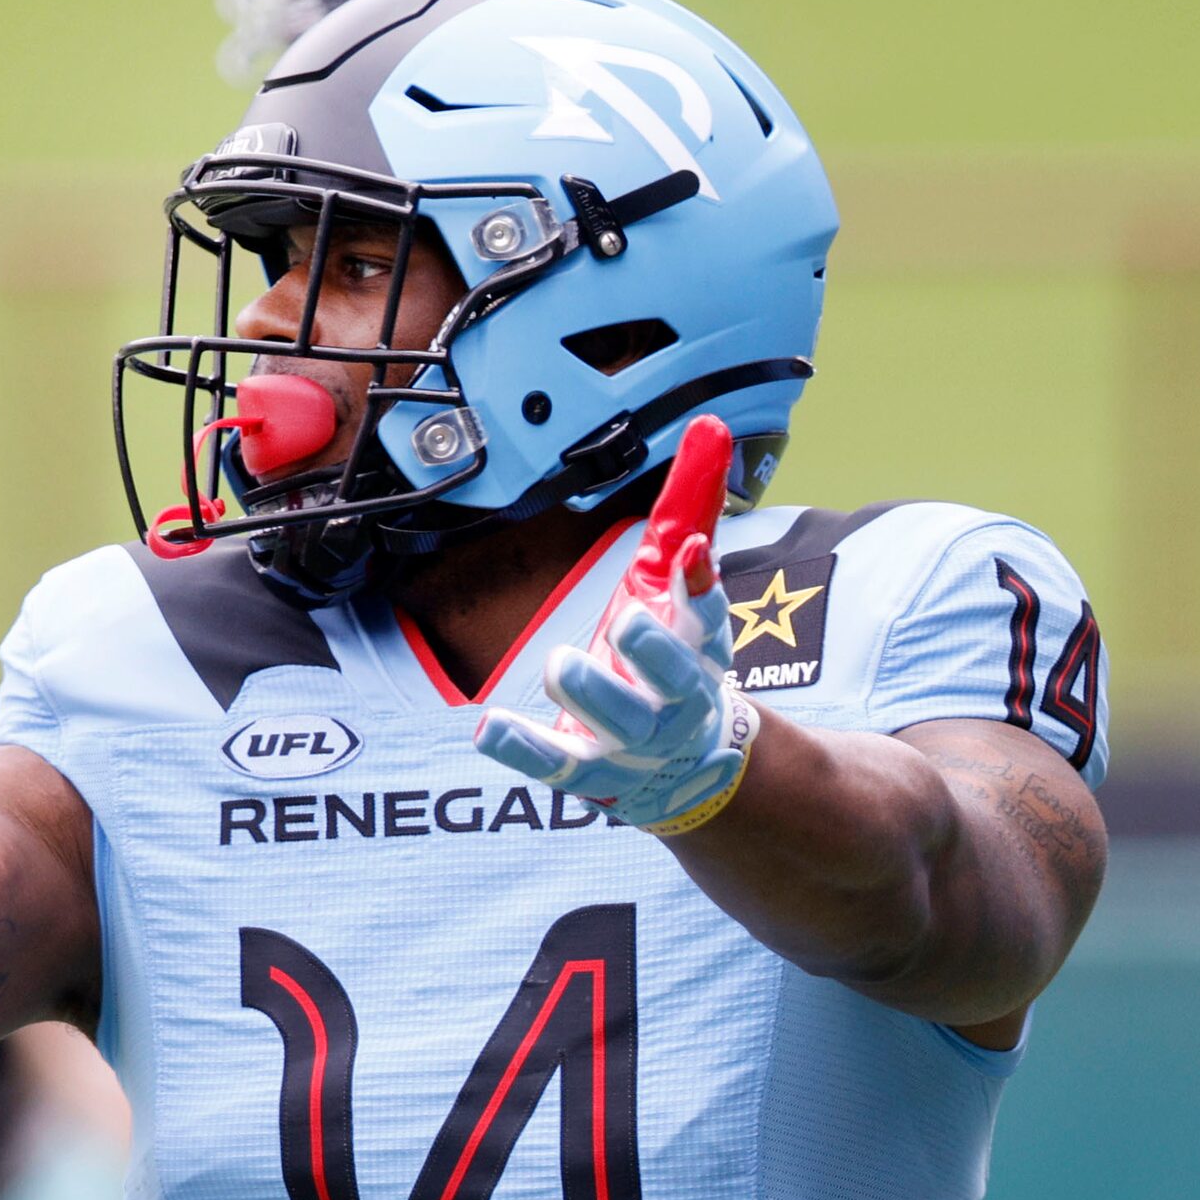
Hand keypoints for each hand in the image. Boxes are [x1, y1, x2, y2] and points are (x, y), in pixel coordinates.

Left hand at [471, 417, 761, 836]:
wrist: (691, 770)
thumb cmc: (677, 660)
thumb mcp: (685, 587)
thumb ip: (691, 508)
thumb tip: (709, 425)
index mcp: (703, 650)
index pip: (710, 618)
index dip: (701, 588)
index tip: (690, 554)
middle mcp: (677, 700)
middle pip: (673, 679)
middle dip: (654, 651)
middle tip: (628, 621)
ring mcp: (633, 744)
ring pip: (618, 724)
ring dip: (592, 695)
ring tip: (564, 665)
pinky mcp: (589, 774)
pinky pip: (556, 765)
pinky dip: (524, 748)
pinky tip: (488, 726)